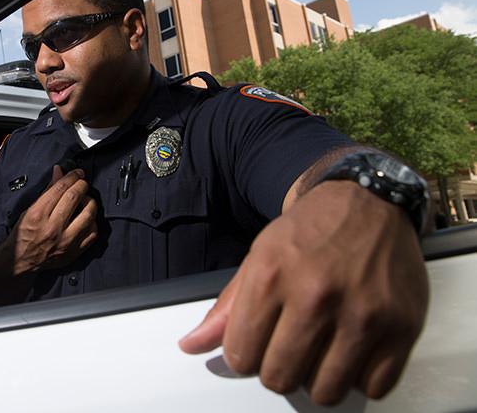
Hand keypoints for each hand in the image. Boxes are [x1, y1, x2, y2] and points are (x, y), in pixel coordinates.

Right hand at [6, 164, 97, 274]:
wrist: (22, 260)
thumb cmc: (24, 235)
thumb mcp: (30, 209)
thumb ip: (48, 190)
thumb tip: (59, 172)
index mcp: (38, 215)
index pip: (60, 188)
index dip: (71, 176)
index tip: (77, 173)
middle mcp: (52, 228)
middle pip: (74, 197)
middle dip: (81, 185)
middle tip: (82, 183)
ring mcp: (65, 241)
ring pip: (88, 214)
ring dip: (90, 202)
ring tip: (86, 199)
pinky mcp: (74, 251)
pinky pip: (92, 232)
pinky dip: (93, 221)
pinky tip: (87, 217)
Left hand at [178, 180, 428, 405]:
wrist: (367, 201)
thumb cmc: (310, 231)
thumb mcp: (258, 258)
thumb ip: (227, 308)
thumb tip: (191, 345)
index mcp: (271, 276)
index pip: (241, 356)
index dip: (244, 355)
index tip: (255, 344)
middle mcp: (316, 294)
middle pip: (280, 378)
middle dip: (278, 369)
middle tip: (289, 347)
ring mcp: (362, 312)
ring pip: (325, 391)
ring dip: (318, 379)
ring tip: (319, 352)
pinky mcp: (402, 326)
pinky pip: (373, 387)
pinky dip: (360, 377)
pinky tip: (352, 351)